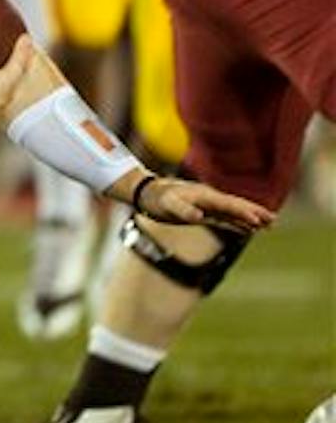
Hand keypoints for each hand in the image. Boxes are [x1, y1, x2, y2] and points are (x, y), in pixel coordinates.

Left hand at [133, 177, 275, 233]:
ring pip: (233, 212)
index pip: (228, 204)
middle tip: (273, 220)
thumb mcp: (167, 205)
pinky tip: (247, 228)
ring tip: (269, 224)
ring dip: (250, 217)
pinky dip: (237, 222)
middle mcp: (209, 199)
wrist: (148, 193)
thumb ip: (183, 210)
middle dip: (255, 212)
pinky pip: (225, 218)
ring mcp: (207, 206)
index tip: (258, 220)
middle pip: (236, 206)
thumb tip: (199, 217)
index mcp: (204, 196)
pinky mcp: (203, 213)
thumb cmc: (157, 198)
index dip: (243, 212)